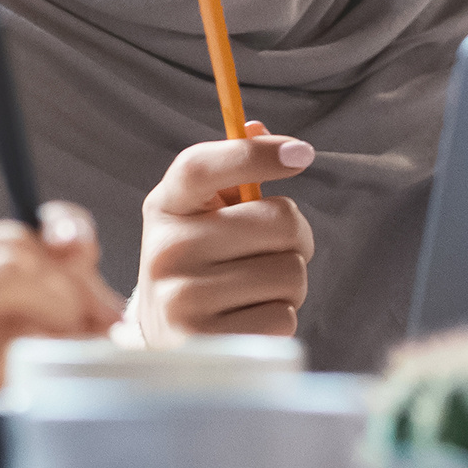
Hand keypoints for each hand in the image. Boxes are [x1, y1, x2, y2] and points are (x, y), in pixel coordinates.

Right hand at [0, 203, 123, 423]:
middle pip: (17, 267)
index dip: (71, 265)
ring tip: (71, 374)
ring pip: (11, 324)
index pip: (10, 238)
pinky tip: (27, 406)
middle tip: (101, 341)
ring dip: (59, 349)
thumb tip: (76, 259)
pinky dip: (22, 389)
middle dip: (76, 303)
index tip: (101, 304)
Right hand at [131, 124, 317, 340]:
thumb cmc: (197, 265)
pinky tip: (249, 319)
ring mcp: (182, 298)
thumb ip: (231, 174)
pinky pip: (283, 316)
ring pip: (290, 272)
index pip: (202, 166)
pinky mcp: (207, 341)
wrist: (165, 341)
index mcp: (165, 207)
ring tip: (256, 290)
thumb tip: (257, 126)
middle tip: (274, 250)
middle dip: (295, 236)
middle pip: (279, 220)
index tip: (302, 153)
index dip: (254, 153)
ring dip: (289, 282)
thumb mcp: (202, 216)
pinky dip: (280, 317)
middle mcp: (167, 249)